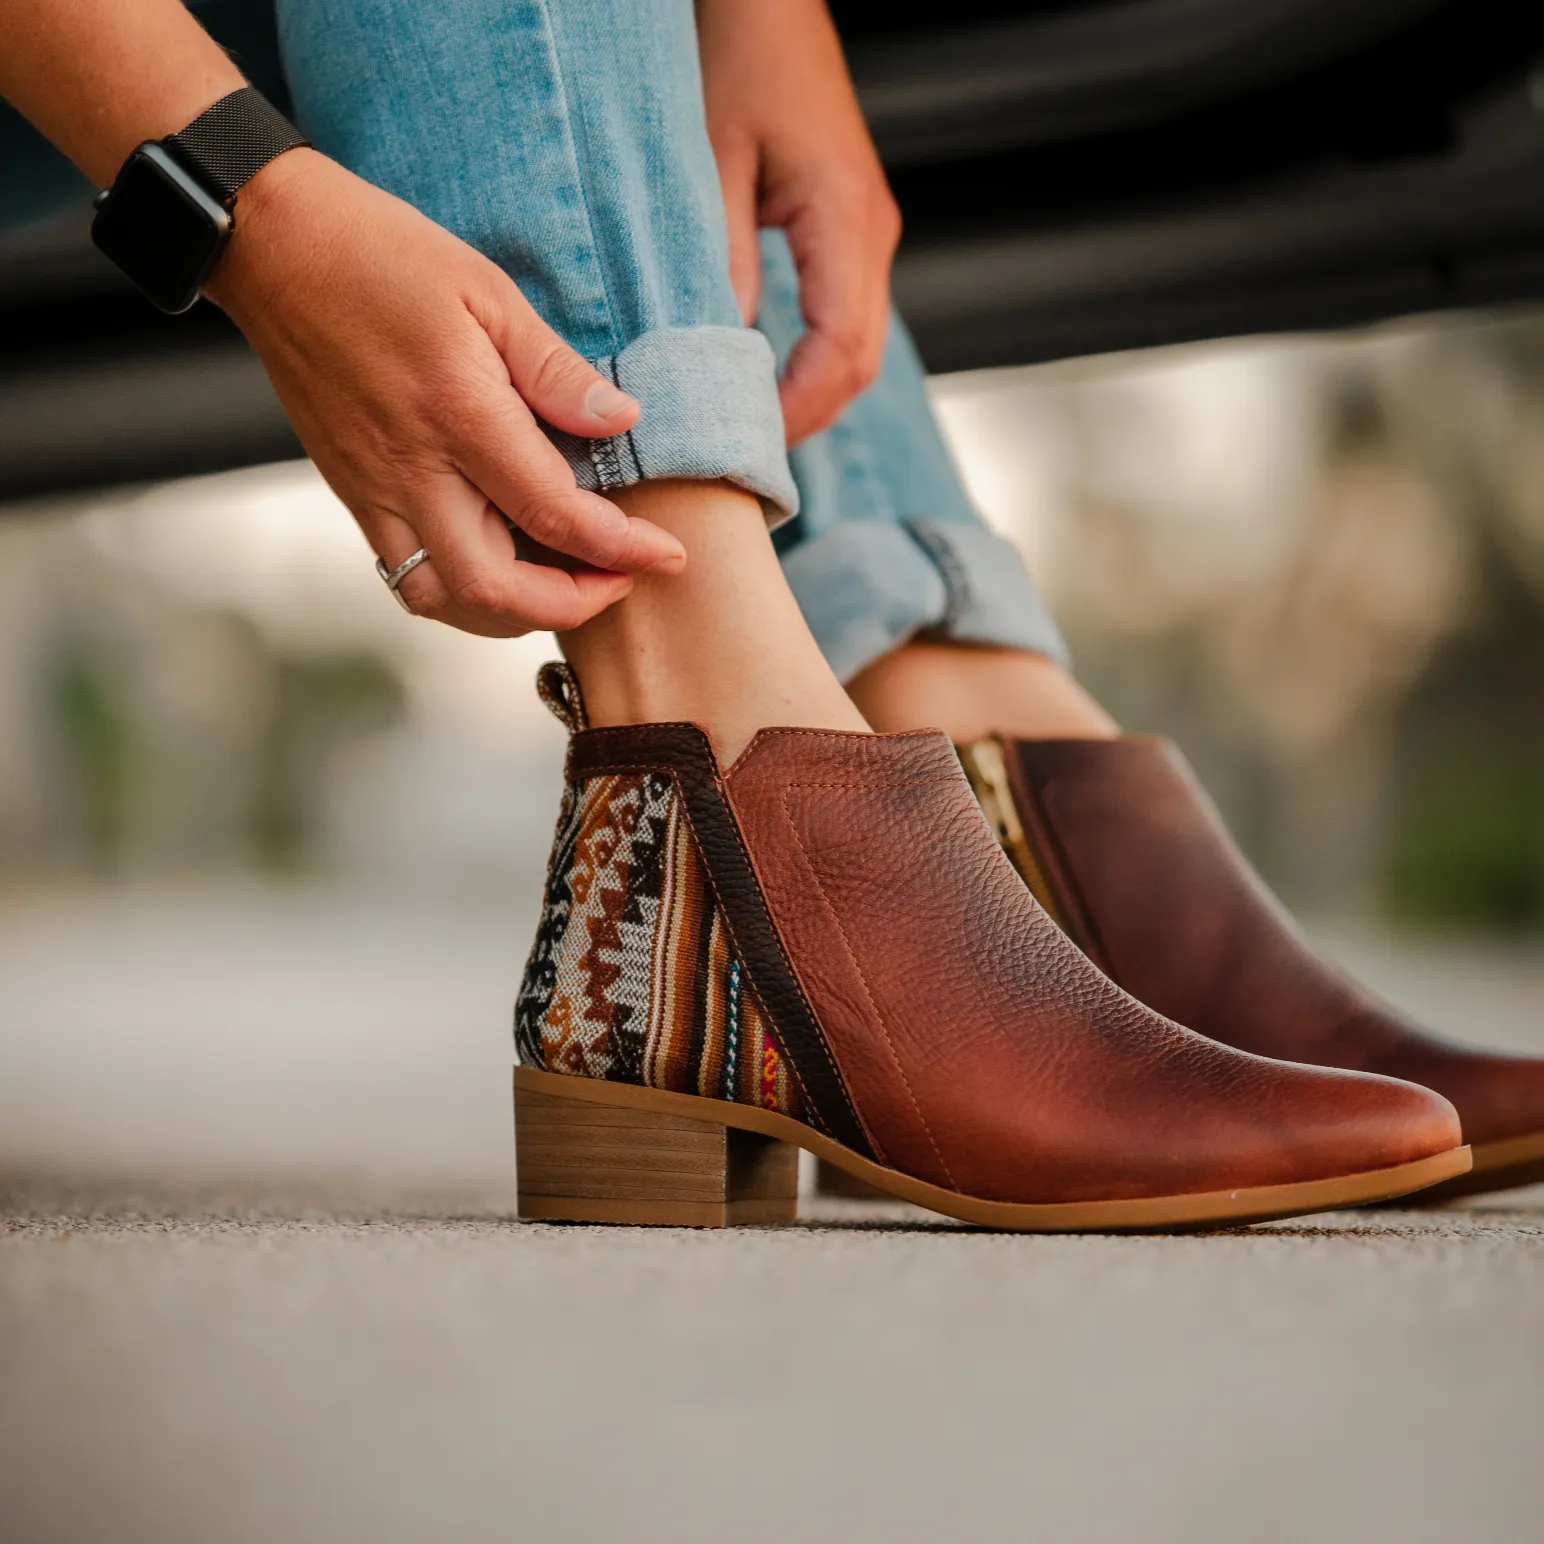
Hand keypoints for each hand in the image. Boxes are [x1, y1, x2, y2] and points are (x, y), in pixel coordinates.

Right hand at [208, 150, 685, 635]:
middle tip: (620, 581)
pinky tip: (502, 568)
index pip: (555, 512)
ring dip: (514, 612)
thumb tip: (621, 420)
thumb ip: (554, 368)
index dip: (621, 548)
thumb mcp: (486, 290)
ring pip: (444, 599)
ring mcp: (373, 491)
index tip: (668, 557)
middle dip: (570, 603)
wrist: (273, 247)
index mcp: (457, 414)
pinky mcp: (352, 495)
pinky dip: (463, 596)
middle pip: (495, 588)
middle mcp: (411, 469)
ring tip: (565, 584)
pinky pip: (407, 578)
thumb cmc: (381, 255)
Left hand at [699, 0, 900, 445]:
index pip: (841, 350)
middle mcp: (871, 234)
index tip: (748, 444)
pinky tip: (762, 375)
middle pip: (860, 362)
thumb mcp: (710, 158)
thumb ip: (718, 258)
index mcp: (846, 219)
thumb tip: (714, 352)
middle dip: (805, 416)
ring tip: (746, 425)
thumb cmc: (737, 51)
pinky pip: (844, 317)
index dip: (799, 410)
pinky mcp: (850, 229)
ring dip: (810, 392)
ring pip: (856, 346)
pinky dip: (811, 360)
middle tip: (741, 454)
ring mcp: (868, 234)